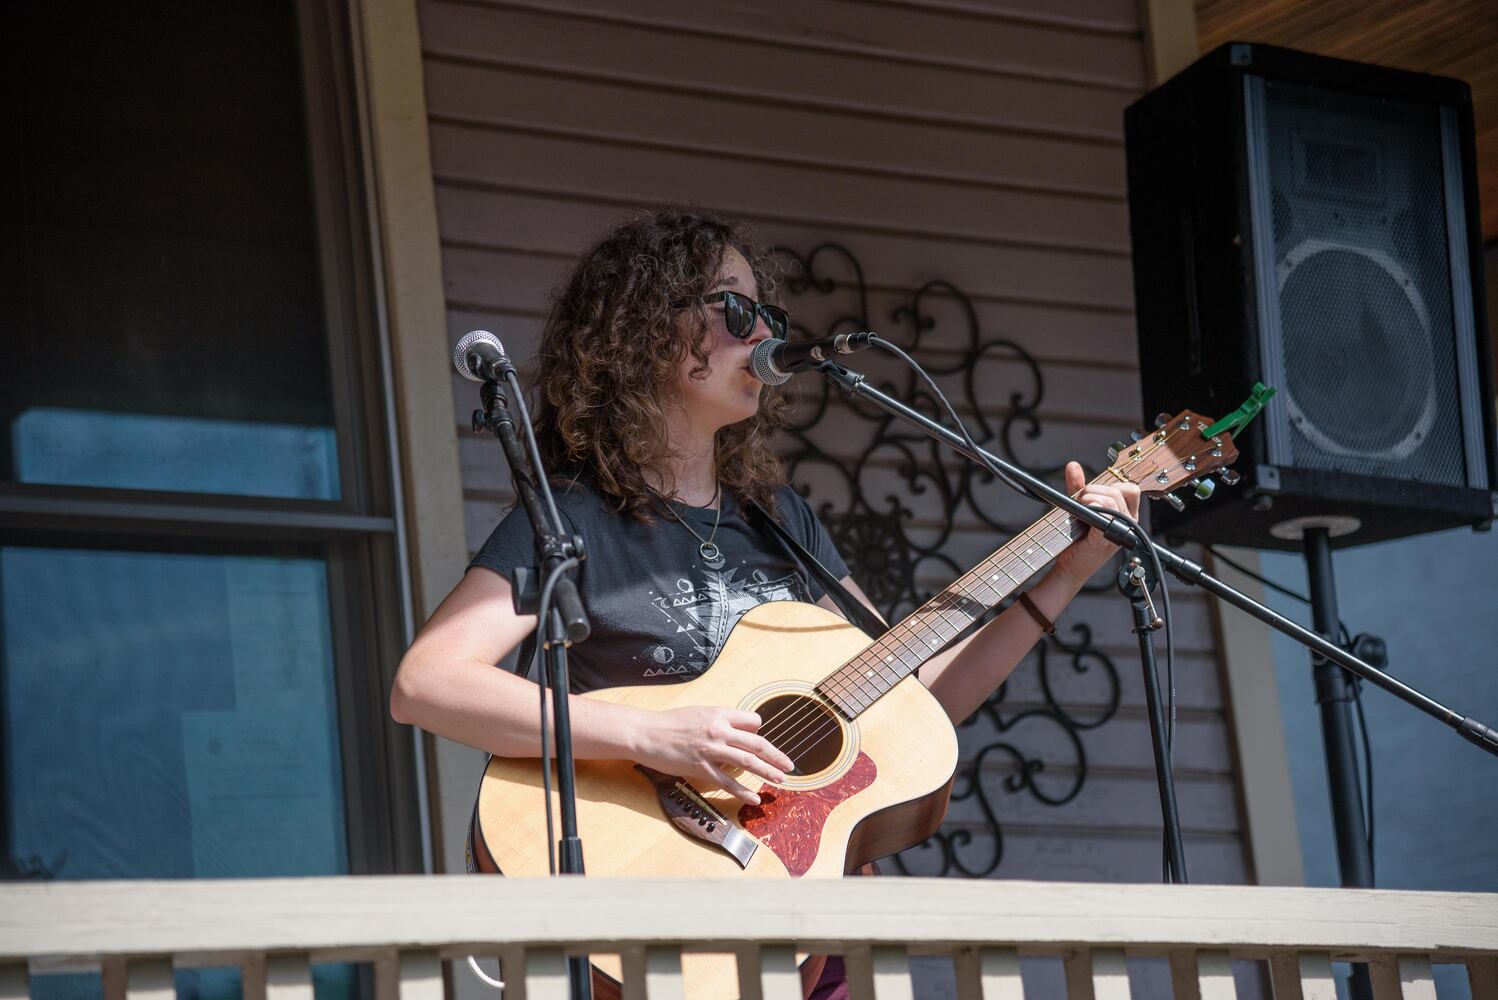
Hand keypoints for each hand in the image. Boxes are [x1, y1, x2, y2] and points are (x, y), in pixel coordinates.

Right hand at [633, 706, 794, 804]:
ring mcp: (711, 750)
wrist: (646, 733)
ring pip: (748, 762)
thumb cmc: (669, 723)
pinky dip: (743, 791)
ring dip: (768, 772)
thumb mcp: (698, 713)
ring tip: (781, 780)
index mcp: (719, 714)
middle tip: (789, 766)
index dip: (759, 731)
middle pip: (757, 743)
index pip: (752, 721)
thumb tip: (734, 731)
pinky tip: (755, 798)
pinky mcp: (701, 768)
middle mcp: (719, 731)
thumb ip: (718, 720)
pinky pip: (728, 782)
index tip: (763, 743)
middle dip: (776, 756)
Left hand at [1052, 460, 1141, 581]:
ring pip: (1111, 500)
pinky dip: (1094, 509)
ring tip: (1080, 509)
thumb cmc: (1078, 539)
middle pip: (1118, 491)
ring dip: (1090, 498)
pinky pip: (1105, 517)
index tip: (1092, 494)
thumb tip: (1073, 466)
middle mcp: (1128, 523)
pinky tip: (1085, 514)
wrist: (1069, 565)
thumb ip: (1078, 486)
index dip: (1109, 486)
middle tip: (1081, 501)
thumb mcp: (1080, 508)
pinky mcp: (1105, 540)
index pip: (1130, 488)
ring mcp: (1119, 532)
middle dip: (1094, 490)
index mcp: (1127, 515)